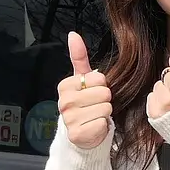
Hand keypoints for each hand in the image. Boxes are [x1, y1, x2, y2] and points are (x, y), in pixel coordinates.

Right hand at [57, 32, 112, 148]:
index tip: (92, 93)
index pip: (99, 78)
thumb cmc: (85, 104)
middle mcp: (64, 102)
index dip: (101, 86)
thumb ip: (79, 57)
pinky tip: (93, 127)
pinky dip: (102, 127)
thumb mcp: (83, 80)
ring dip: (104, 113)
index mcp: (65, 86)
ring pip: (105, 108)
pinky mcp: (77, 134)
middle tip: (94, 106)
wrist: (81, 133)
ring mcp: (69, 119)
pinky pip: (102, 123)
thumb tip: (73, 34)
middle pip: (104, 93)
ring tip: (94, 116)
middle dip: (104, 100)